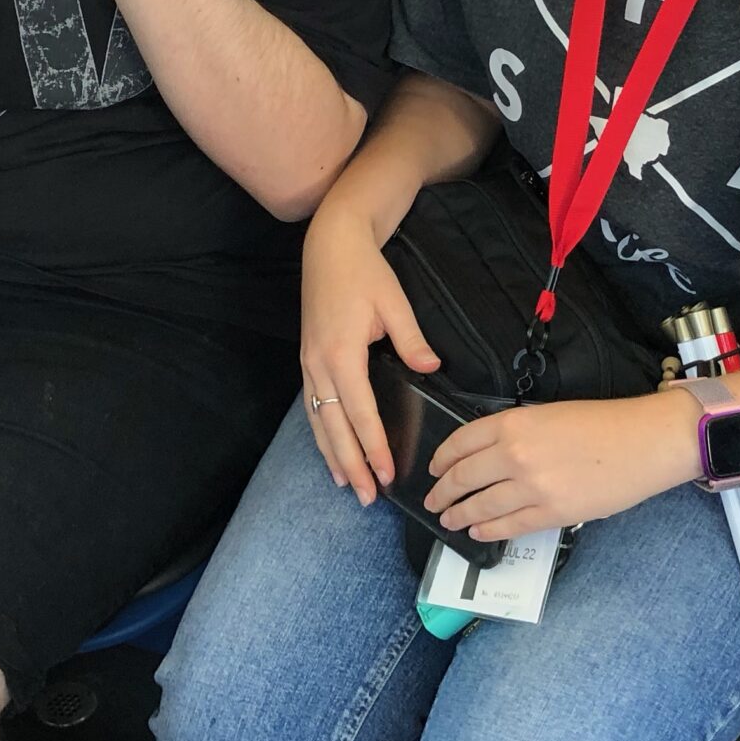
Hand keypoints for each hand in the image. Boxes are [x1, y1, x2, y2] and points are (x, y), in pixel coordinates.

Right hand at [299, 209, 440, 503]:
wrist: (331, 244)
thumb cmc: (364, 271)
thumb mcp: (394, 304)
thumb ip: (412, 341)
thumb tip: (431, 368)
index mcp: (342, 355)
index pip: (361, 414)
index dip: (374, 448)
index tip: (386, 475)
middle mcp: (319, 366)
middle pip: (334, 427)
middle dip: (350, 464)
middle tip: (366, 497)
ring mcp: (309, 364)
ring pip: (319, 421)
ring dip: (333, 455)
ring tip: (346, 484)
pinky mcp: (308, 359)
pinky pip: (313, 406)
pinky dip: (322, 432)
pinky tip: (330, 450)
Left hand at [424, 391, 702, 544]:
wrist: (644, 442)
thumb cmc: (605, 423)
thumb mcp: (550, 414)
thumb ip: (516, 432)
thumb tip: (489, 455)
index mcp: (514, 423)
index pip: (461, 442)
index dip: (441, 458)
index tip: (434, 468)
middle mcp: (515, 454)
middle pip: (463, 477)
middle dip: (442, 492)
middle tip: (433, 501)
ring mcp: (532, 487)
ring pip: (480, 506)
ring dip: (459, 515)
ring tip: (449, 520)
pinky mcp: (552, 513)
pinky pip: (508, 526)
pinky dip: (487, 530)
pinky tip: (478, 531)